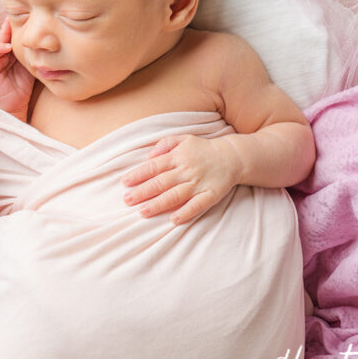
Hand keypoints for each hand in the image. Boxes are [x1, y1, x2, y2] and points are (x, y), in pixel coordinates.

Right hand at [0, 18, 33, 119]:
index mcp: (9, 50)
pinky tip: (7, 47)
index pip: (11, 34)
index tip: (29, 17)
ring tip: (11, 28)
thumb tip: (46, 38)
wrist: (14, 105)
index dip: (18, 26)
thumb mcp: (30, 64)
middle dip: (10, 25)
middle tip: (18, 16)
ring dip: (3, 34)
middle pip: (3, 34)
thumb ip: (33, 52)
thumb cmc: (23, 85)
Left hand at [120, 134, 237, 224]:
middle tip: (127, 200)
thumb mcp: (183, 139)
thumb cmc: (202, 149)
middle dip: (143, 192)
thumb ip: (165, 144)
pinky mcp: (211, 195)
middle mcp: (186, 170)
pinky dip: (186, 212)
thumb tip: (149, 156)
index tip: (125, 182)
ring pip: (175, 195)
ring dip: (158, 204)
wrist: (232, 157)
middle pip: (161, 182)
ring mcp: (199, 183)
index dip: (139, 174)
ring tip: (142, 212)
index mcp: (178, 157)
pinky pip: (197, 205)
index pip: (154, 166)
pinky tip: (173, 219)